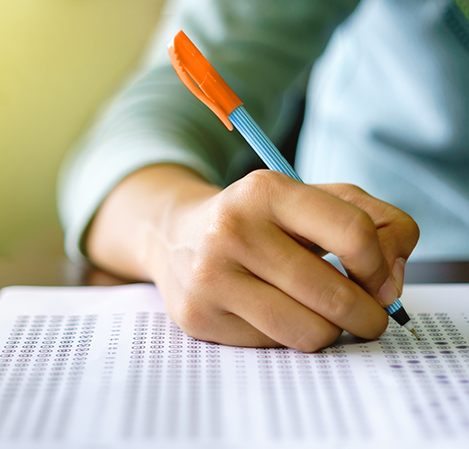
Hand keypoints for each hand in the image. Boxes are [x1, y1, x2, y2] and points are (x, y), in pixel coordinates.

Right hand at [87, 165, 418, 350]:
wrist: (175, 234)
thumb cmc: (259, 219)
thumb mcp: (312, 198)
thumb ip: (374, 221)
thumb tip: (392, 281)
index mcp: (265, 190)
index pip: (354, 234)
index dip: (382, 267)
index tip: (382, 282)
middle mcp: (231, 230)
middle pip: (335, 295)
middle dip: (369, 316)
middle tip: (368, 315)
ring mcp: (210, 277)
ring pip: (309, 331)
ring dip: (332, 331)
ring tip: (325, 316)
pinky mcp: (198, 316)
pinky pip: (274, 345)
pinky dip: (288, 334)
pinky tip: (274, 312)